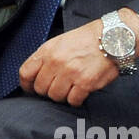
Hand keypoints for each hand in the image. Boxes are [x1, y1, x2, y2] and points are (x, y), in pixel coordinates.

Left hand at [19, 8, 138, 106]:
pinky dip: (76, 99)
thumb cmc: (88, 39)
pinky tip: (80, 92)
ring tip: (70, 88)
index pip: (25, 73)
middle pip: (40, 88)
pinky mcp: (85, 83)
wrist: (113, 37)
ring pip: (55, 97)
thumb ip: (46, 56)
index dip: (27, 85)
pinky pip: (73, 101)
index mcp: (48, 51)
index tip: (31, 89)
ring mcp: (70, 73)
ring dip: (62, 95)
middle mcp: (57, 62)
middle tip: (57, 87)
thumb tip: (36, 74)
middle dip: (47, 90)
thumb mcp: (60, 41)